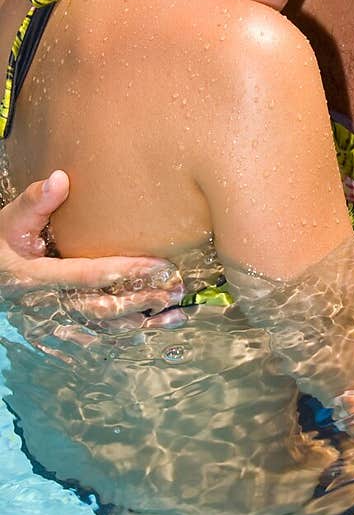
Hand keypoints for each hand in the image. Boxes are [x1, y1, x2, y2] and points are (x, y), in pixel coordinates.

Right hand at [0, 171, 183, 326]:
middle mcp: (48, 304)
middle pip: (101, 307)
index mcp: (36, 277)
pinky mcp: (61, 329)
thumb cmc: (3, 243)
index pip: (87, 274)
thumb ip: (36, 202)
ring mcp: (54, 321)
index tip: (158, 264)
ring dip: (140, 321)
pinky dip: (126, 333)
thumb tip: (60, 178)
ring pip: (103, 328)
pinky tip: (152, 328)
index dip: (125, 270)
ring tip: (174, 313)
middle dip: (141, 299)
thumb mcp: (11, 221)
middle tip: (176, 289)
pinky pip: (98, 336)